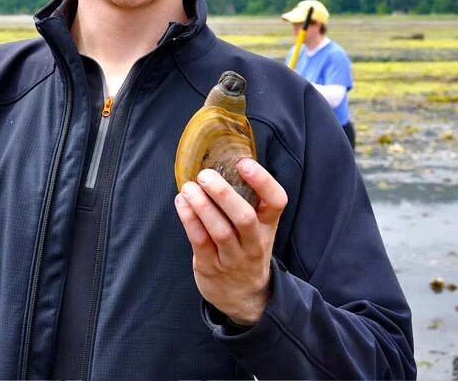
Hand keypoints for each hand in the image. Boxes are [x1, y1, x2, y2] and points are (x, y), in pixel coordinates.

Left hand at [174, 159, 287, 325]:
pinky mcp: (211, 267)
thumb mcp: (258, 228)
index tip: (244, 163)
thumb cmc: (247, 250)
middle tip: (205, 175)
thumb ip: (246, 200)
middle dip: (224, 194)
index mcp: (268, 226)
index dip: (262, 181)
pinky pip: (200, 241)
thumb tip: (222, 160)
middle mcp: (254, 242)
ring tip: (188, 187)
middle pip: (244, 217)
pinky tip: (182, 203)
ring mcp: (233, 258)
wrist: (245, 298)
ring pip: (220, 231)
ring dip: (202, 207)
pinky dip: (189, 220)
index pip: (276, 201)